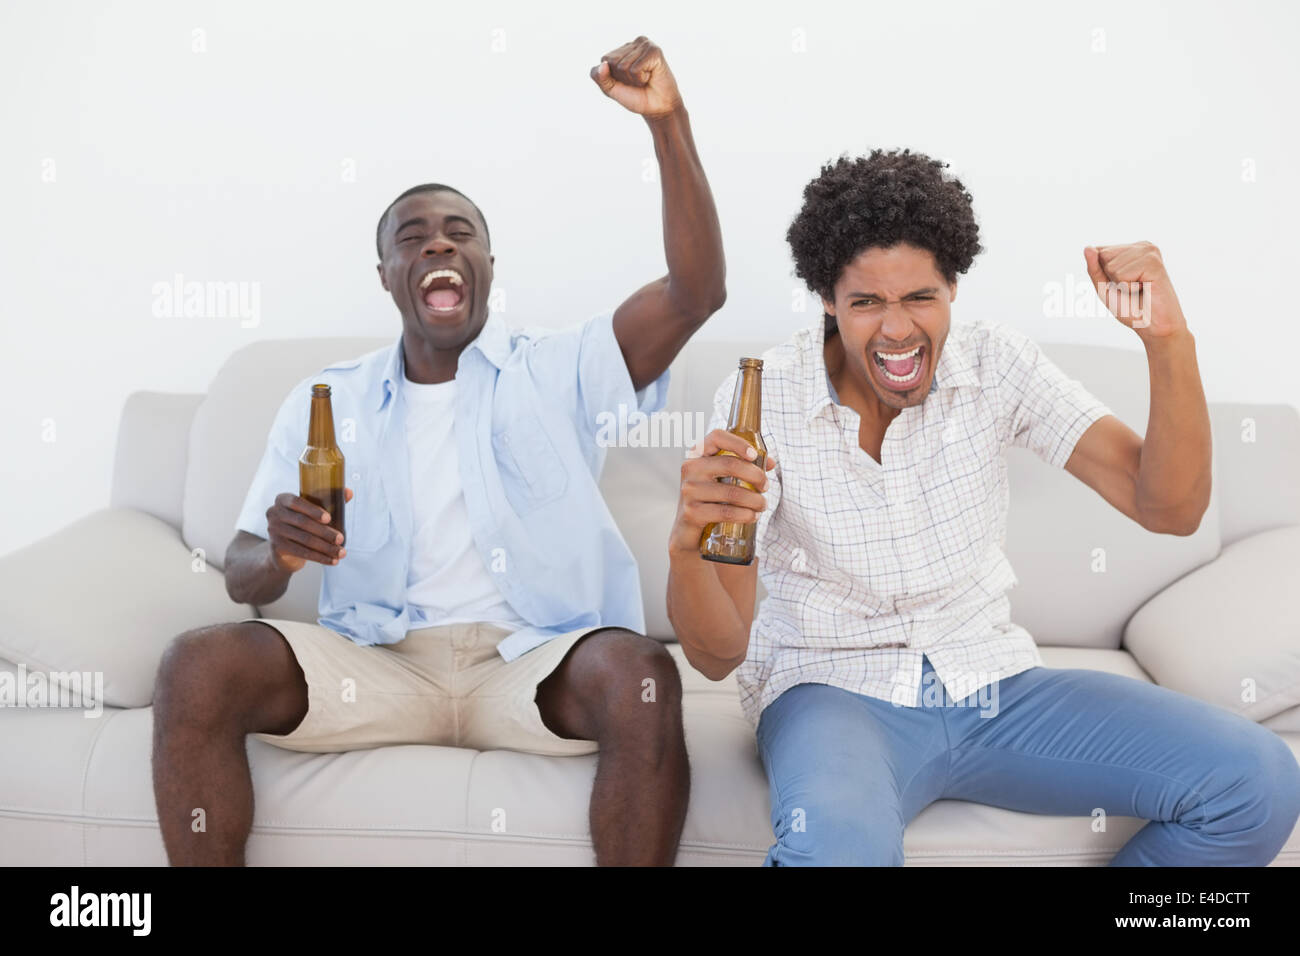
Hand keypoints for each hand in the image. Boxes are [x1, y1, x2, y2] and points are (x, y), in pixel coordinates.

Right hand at [266, 487, 352, 572]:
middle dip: (325, 532)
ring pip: (304, 539)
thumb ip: (330, 499)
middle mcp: (274, 513)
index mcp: (283, 499)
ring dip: (326, 547)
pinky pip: (301, 552)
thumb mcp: (312, 510)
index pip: (297, 502)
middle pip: (303, 522)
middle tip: (341, 539)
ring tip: (341, 552)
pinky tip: (332, 561)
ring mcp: (273, 530)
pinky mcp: (277, 547)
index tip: (329, 518)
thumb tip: (349, 492)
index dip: (313, 510)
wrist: (285, 549)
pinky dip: (319, 557)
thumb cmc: (303, 524)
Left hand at [590, 36, 682, 118]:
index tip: (627, 82)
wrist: (658, 108)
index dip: (613, 76)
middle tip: (638, 81)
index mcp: (620, 51)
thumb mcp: (611, 90)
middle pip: (613, 61)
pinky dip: (641, 78)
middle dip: (623, 77)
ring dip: (634, 79)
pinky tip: (651, 75)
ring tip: (645, 79)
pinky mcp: (654, 50)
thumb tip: (603, 64)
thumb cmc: (636, 97)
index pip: (605, 59)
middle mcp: (631, 44)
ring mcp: (643, 44)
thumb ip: (600, 78)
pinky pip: (636, 68)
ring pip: (624, 65)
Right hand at [670, 429, 774, 555]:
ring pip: (732, 492)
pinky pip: (726, 512)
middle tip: (766, 486)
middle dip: (756, 476)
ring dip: (755, 500)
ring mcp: (689, 491)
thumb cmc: (708, 500)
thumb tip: (770, 463)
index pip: (716, 437)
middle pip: (730, 464)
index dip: (738, 443)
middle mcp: (690, 469)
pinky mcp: (692, 513)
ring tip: (762, 505)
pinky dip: (745, 515)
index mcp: (697, 455)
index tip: (754, 455)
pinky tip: (752, 516)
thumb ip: (744, 468)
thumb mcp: (722, 480)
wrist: (686, 531)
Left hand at [1084, 242, 1187, 340]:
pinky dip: (1128, 287)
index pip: (1098, 252)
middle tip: (1131, 288)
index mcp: (1130, 248)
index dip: (1103, 274)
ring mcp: (1149, 251)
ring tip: (1139, 289)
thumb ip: (1094, 268)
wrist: (1154, 326)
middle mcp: (1141, 246)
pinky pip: (1122, 274)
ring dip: (1121, 284)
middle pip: (1103, 255)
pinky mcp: (1154, 262)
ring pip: (1112, 265)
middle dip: (1111, 278)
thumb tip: (1088, 248)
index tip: (1121, 285)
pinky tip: (1145, 288)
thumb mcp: (1104, 287)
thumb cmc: (1130, 307)